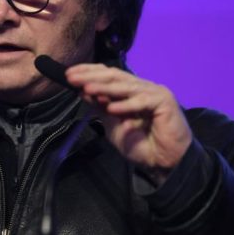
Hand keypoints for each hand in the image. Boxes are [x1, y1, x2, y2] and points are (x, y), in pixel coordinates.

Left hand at [66, 64, 191, 182]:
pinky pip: (142, 101)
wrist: (163, 163)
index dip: (88, 72)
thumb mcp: (112, 124)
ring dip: (104, 87)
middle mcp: (141, 88)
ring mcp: (154, 92)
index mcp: (130, 91)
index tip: (68, 75)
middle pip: (114, 76)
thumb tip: (83, 91)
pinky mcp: (165, 101)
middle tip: (72, 78)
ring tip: (86, 88)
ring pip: (125, 86)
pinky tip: (111, 108)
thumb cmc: (140, 145)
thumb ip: (101, 107)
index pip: (108, 75)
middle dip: (91, 76)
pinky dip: (126, 105)